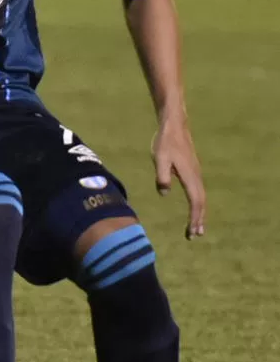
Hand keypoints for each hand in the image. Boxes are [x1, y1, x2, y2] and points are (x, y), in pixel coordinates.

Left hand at [152, 113, 205, 239]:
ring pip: (201, 197)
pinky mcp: (193, 170)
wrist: (175, 126)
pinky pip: (198, 191)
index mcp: (190, 176)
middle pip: (201, 202)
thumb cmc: (165, 142)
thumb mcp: (160, 158)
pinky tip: (194, 207)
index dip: (194, 218)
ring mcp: (196, 173)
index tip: (192, 232)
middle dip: (199, 220)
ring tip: (196, 227)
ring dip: (199, 213)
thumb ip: (162, 176)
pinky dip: (198, 203)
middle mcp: (196, 177)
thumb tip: (164, 193)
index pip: (195, 202)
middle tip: (195, 235)